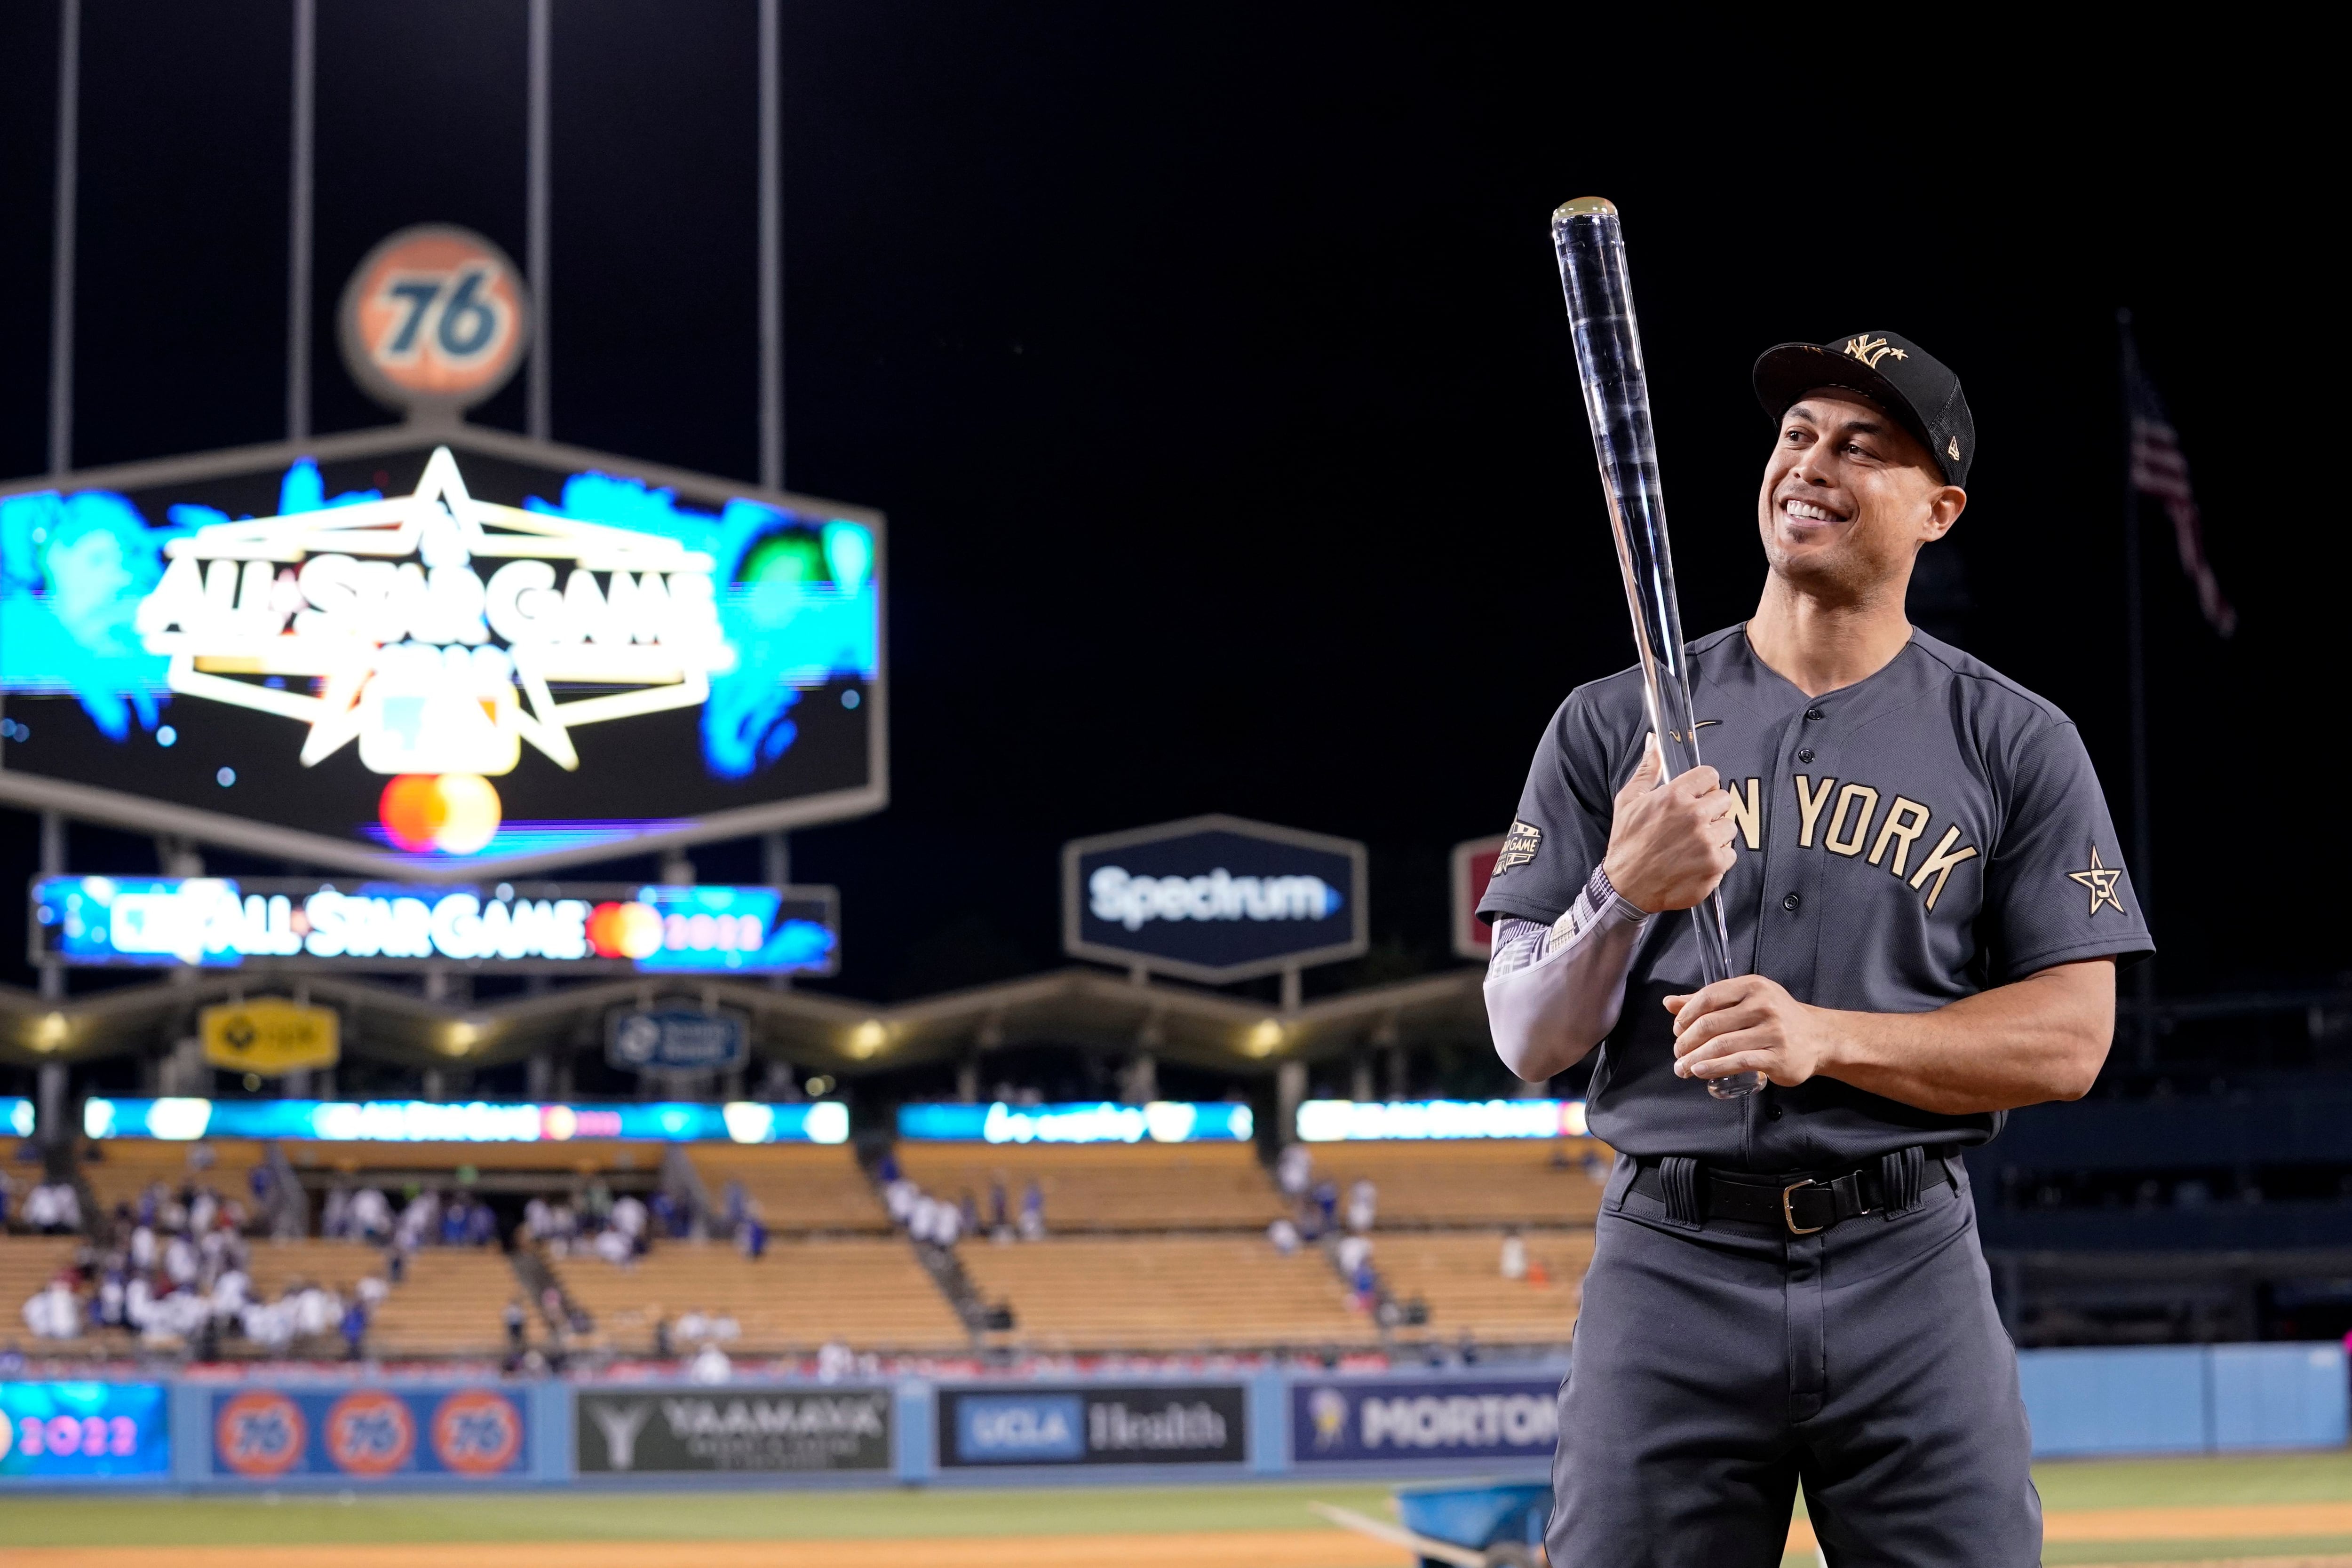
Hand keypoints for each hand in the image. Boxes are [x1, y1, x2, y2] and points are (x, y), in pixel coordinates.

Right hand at [1599, 734, 1736, 912]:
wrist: (1626, 887)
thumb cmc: (1626, 843)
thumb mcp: (1628, 801)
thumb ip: (1647, 769)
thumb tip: (1653, 742)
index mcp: (1674, 796)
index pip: (1710, 775)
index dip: (1704, 786)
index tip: (1697, 796)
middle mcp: (1694, 816)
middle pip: (1724, 799)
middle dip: (1711, 810)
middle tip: (1693, 824)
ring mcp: (1706, 841)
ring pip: (1730, 827)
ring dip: (1716, 834)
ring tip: (1694, 844)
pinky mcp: (1715, 865)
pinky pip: (1730, 853)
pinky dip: (1717, 858)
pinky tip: (1696, 860)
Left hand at [1666, 974, 1842, 1086]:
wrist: (1819, 1037)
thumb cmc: (1775, 1017)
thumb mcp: (1745, 1000)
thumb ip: (1707, 1001)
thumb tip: (1668, 1002)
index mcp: (1752, 986)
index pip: (1708, 997)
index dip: (1686, 1015)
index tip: (1677, 1031)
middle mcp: (1763, 1005)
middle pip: (1711, 1024)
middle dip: (1687, 1041)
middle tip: (1677, 1053)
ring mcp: (1772, 1031)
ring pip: (1722, 1045)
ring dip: (1695, 1058)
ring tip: (1682, 1067)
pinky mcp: (1778, 1056)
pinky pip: (1738, 1062)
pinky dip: (1714, 1067)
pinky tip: (1700, 1071)